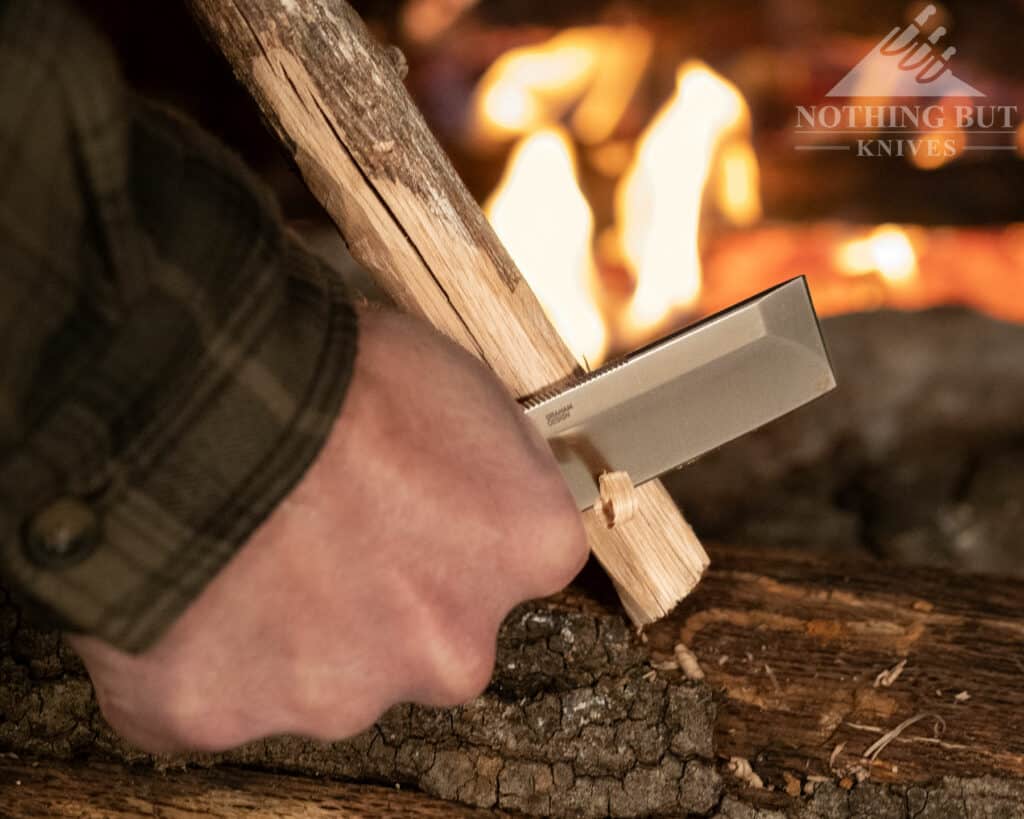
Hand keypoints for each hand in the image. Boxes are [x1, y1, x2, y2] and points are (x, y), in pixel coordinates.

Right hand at [69, 310, 587, 752]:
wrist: (195, 401)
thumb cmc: (338, 371)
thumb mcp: (461, 379)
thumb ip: (493, 459)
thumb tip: (481, 483)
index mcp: (524, 549)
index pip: (514, 558)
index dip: (456, 529)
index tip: (409, 499)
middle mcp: (452, 648)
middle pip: (429, 634)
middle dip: (386, 597)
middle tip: (322, 526)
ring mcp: (341, 695)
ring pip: (326, 673)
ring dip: (296, 628)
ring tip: (243, 548)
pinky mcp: (225, 717)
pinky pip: (221, 692)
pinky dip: (206, 653)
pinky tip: (187, 588)